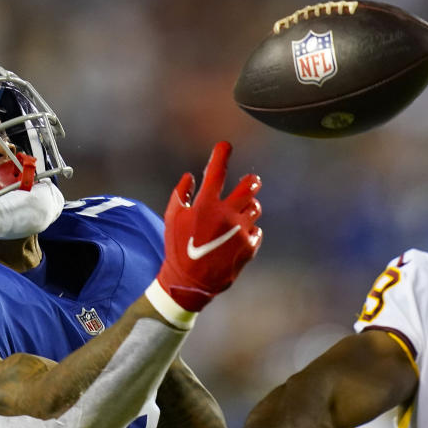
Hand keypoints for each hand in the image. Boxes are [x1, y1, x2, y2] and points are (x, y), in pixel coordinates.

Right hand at [157, 141, 262, 311]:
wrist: (190, 283)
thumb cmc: (178, 248)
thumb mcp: (172, 219)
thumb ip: (181, 194)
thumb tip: (191, 176)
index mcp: (206, 205)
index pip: (217, 172)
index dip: (221, 154)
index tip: (225, 145)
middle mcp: (227, 215)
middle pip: (250, 186)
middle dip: (251, 180)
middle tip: (251, 180)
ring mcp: (240, 231)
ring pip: (255, 208)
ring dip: (249, 206)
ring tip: (240, 212)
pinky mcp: (249, 247)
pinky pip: (256, 230)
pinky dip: (249, 230)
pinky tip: (238, 236)